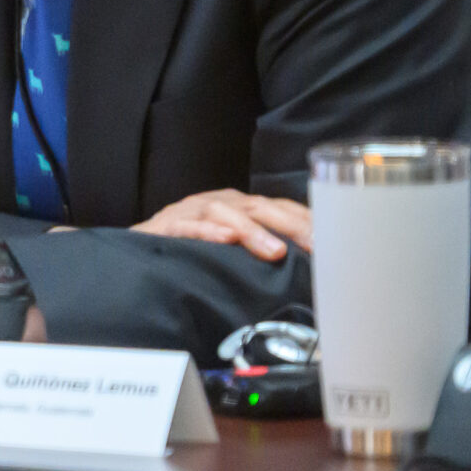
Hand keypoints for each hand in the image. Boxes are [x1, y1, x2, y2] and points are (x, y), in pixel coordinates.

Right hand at [134, 188, 311, 261]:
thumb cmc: (189, 248)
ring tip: (274, 251)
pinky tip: (224, 239)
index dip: (306, 220)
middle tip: (315, 245)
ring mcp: (192, 211)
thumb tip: (307, 267)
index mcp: (238, 206)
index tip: (333, 241)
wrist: (137, 246)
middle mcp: (218, 203)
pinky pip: (189, 225)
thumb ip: (261, 249)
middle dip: (290, 224)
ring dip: (253, 231)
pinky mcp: (167, 225)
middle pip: (259, 206)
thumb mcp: (231, 246)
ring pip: (227, 213)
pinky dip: (208, 231)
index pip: (279, 207)